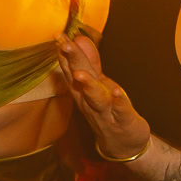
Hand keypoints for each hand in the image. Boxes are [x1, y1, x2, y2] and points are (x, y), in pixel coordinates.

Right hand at [56, 32, 151, 159]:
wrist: (122, 145)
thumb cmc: (106, 110)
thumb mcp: (96, 84)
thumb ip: (89, 62)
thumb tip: (80, 38)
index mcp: (82, 90)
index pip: (70, 68)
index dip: (64, 52)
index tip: (57, 35)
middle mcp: (89, 100)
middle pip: (79, 79)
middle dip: (72, 61)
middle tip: (64, 44)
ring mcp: (105, 112)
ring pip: (95, 97)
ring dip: (88, 86)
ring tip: (81, 74)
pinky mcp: (123, 121)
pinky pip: (120, 111)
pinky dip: (118, 102)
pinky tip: (117, 92)